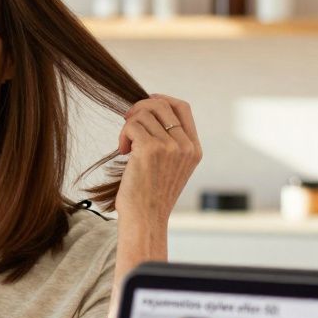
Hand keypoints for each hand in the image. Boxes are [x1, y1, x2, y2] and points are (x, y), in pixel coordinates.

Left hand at [114, 94, 201, 226]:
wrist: (146, 218)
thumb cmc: (151, 196)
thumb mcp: (172, 168)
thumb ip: (171, 143)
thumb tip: (150, 112)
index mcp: (194, 149)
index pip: (183, 108)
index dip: (163, 99)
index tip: (146, 103)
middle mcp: (185, 146)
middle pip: (161, 105)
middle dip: (139, 108)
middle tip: (127, 122)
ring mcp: (170, 146)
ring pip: (143, 114)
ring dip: (128, 126)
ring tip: (126, 146)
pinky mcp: (150, 149)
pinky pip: (131, 125)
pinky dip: (123, 135)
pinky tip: (123, 151)